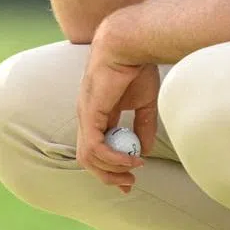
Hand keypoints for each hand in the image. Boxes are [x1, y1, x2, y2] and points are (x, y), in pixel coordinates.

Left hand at [76, 33, 159, 194]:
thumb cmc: (136, 67)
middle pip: (88, 158)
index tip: (130, 179)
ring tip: (133, 170)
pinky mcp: (89, 113)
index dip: (112, 167)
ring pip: (88, 158)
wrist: (129, 46)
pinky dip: (113, 158)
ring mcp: (85, 116)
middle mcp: (87, 117)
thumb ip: (143, 126)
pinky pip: (95, 147)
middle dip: (108, 175)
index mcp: (98, 114)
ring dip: (111, 170)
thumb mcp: (144, 103)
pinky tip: (131, 159)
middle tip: (129, 183)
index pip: (97, 149)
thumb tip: (143, 151)